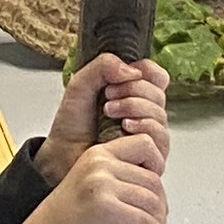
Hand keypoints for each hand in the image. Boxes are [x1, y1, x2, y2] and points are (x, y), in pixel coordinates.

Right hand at [18, 130, 166, 223]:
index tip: (152, 187)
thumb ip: (118, 175)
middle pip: (153, 178)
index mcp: (97, 153)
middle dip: (159, 203)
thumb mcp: (92, 183)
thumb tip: (155, 185)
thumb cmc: (68, 220)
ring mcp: (102, 184)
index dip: (156, 165)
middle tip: (155, 218)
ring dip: (157, 220)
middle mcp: (100, 164)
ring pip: (152, 200)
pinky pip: (145, 220)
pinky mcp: (106, 208)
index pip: (145, 144)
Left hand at [40, 51, 169, 178]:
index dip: (145, 70)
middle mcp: (145, 115)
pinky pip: (160, 136)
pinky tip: (124, 127)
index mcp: (133, 95)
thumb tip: (132, 70)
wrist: (63, 155)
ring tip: (109, 111)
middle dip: (132, 89)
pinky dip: (143, 126)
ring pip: (160, 114)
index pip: (156, 76)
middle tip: (107, 95)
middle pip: (158, 93)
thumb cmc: (72, 126)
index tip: (123, 74)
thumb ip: (102, 66)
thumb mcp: (80, 85)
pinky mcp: (151, 157)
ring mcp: (149, 136)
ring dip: (134, 106)